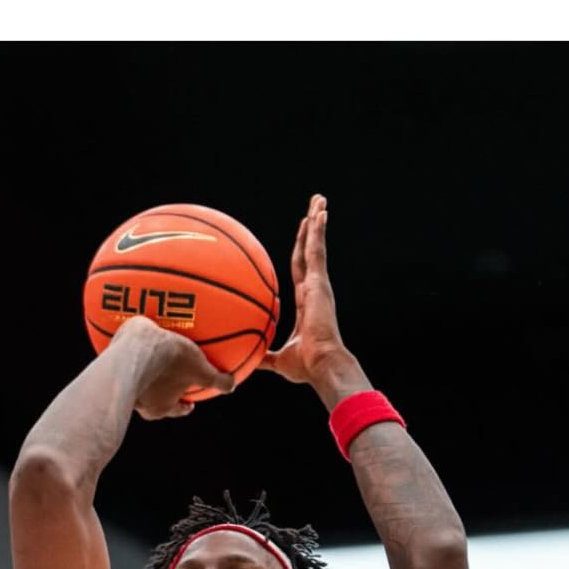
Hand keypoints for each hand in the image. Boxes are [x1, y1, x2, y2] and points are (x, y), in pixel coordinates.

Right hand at [124, 319, 232, 420]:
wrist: (132, 348)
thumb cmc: (168, 361)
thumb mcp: (200, 369)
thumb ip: (216, 380)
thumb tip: (231, 385)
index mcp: (159, 407)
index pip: (175, 409)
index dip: (183, 406)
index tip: (188, 402)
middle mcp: (139, 401)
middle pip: (153, 398)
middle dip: (161, 389)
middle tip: (167, 378)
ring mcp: (121, 385)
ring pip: (134, 381)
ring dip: (141, 372)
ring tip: (146, 356)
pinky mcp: (108, 364)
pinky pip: (119, 359)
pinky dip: (126, 352)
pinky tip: (129, 336)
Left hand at [260, 194, 346, 385]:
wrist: (322, 365)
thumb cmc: (305, 367)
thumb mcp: (279, 360)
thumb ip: (264, 356)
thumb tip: (246, 362)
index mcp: (306, 303)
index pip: (301, 271)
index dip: (301, 253)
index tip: (302, 238)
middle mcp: (314, 289)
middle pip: (310, 253)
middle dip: (311, 231)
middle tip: (314, 210)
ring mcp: (319, 284)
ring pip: (316, 246)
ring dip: (317, 222)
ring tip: (319, 201)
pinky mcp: (320, 282)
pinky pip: (317, 250)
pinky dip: (319, 231)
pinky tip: (320, 213)